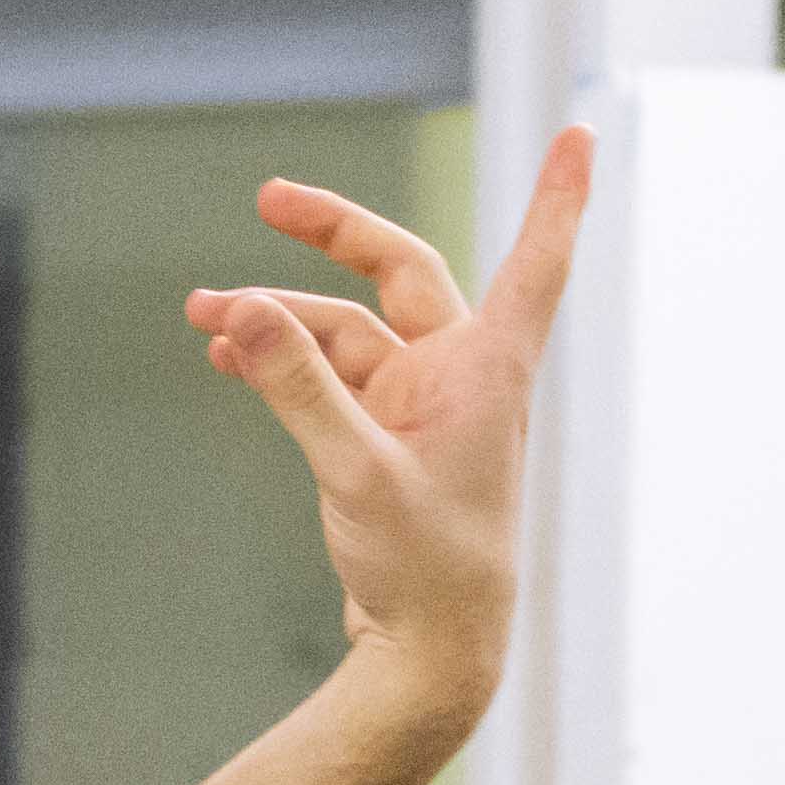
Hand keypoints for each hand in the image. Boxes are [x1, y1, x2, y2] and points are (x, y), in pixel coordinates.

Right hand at [186, 124, 592, 687]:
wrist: (429, 652)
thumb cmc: (425, 568)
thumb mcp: (355, 471)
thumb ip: (298, 386)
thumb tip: (242, 309)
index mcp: (488, 368)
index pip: (535, 258)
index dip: (559, 196)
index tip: (583, 133)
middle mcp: (460, 372)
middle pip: (401, 271)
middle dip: (333, 233)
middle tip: (267, 197)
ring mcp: (422, 403)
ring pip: (344, 332)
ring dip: (276, 320)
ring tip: (201, 315)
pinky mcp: (387, 436)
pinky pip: (330, 377)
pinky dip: (283, 362)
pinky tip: (227, 357)